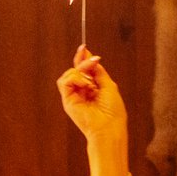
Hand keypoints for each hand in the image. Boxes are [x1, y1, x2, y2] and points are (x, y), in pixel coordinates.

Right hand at [56, 46, 129, 175]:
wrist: (108, 127)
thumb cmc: (112, 111)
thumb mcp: (108, 85)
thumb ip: (98, 72)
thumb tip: (91, 58)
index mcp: (91, 88)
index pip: (83, 70)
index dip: (82, 58)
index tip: (84, 48)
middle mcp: (81, 92)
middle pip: (75, 69)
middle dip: (83, 62)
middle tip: (93, 61)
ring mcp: (73, 96)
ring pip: (69, 74)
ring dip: (80, 71)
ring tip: (90, 80)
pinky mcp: (67, 101)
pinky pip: (64, 82)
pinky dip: (74, 78)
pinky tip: (84, 84)